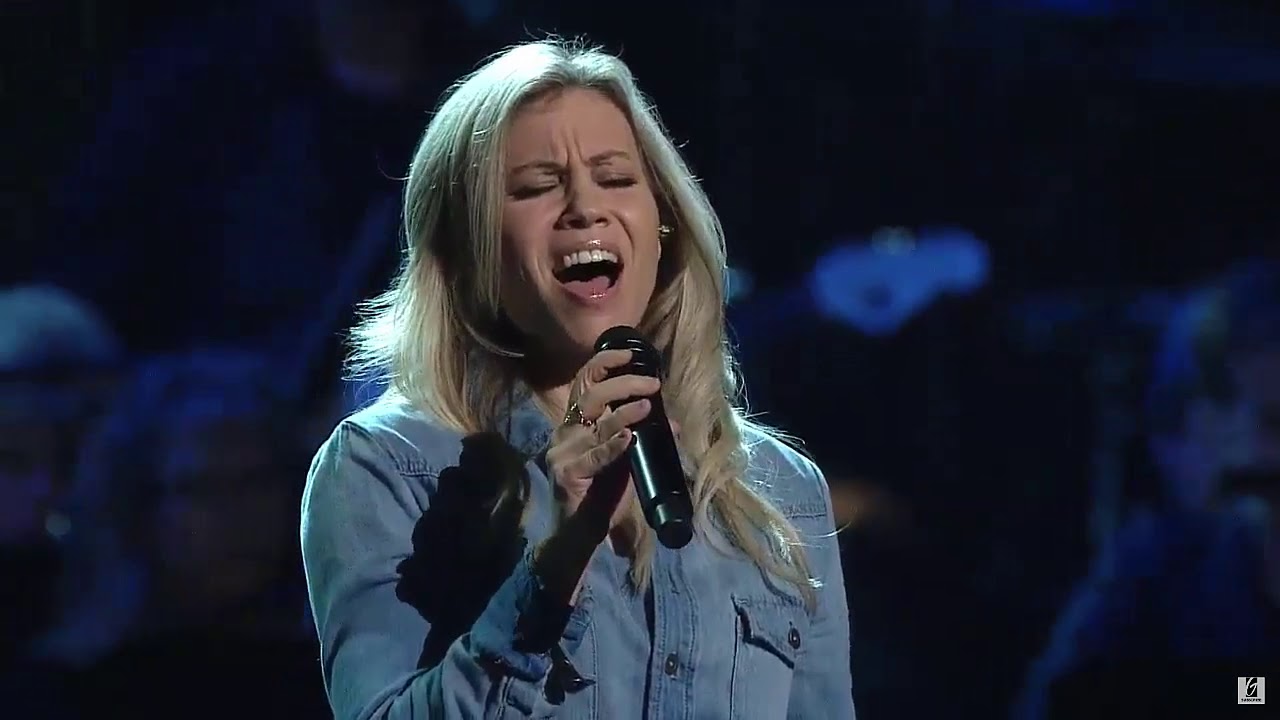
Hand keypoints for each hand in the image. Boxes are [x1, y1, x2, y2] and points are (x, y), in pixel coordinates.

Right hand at [545, 348, 659, 532]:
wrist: (581, 531)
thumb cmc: (603, 490)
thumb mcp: (624, 457)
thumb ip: (641, 436)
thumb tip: (672, 424)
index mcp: (577, 421)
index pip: (585, 381)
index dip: (604, 362)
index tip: (630, 353)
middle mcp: (567, 431)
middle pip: (591, 395)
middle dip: (623, 384)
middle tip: (652, 384)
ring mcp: (564, 452)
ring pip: (595, 424)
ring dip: (624, 413)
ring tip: (647, 406)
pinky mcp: (568, 474)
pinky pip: (593, 456)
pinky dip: (613, 446)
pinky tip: (629, 438)